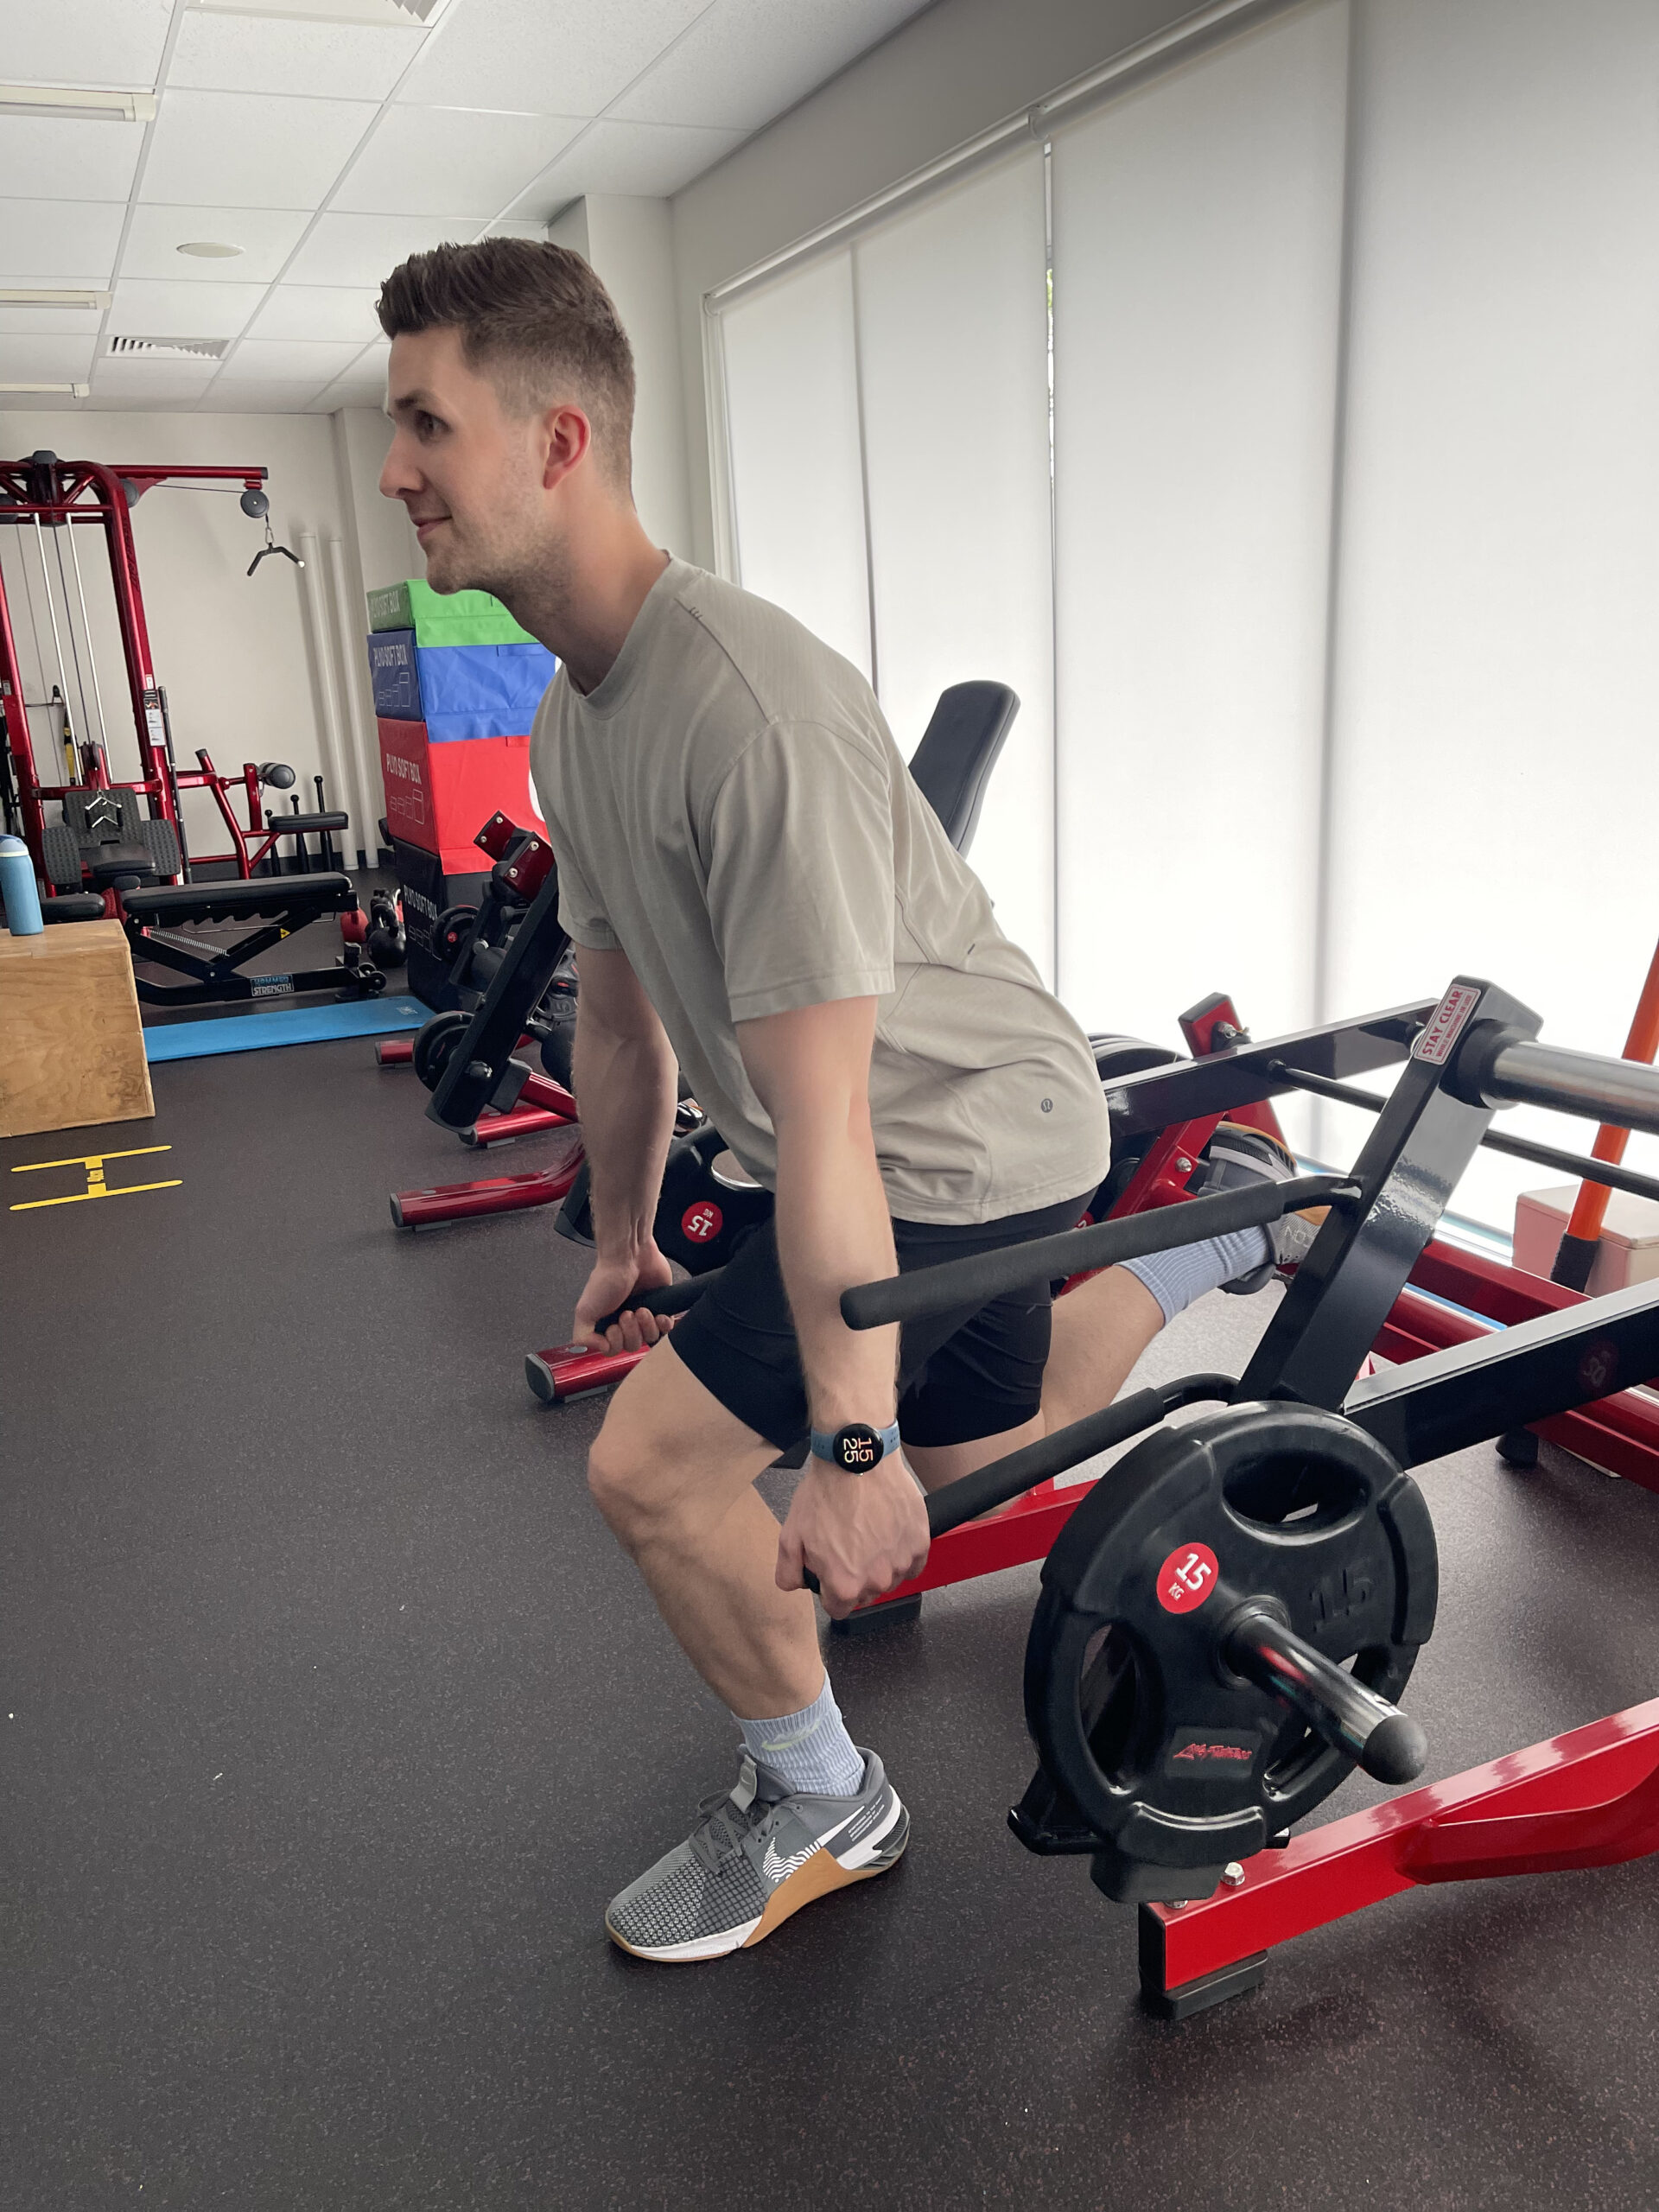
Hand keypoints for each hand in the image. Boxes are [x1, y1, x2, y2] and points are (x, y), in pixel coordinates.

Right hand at [574, 1241, 675, 1353]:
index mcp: (606, 1325)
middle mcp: (625, 1323)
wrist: (629, 1256)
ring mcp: (644, 1317)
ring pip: (650, 1339)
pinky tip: (658, 1314)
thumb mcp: (583, 1311)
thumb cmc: (607, 1278)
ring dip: (646, 1326)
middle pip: (633, 1346)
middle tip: (627, 1314)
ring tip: (641, 1309)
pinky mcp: (661, 1308)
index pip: (614, 1350)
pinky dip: (664, 1325)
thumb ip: (583, 1336)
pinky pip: (667, 1329)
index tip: (612, 1327)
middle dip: (631, 1332)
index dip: (615, 1343)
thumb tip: (601, 1349)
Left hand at [776, 1452, 929, 1619]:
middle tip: (848, 1544)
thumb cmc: (826, 1494)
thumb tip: (797, 1585)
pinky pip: (913, 1563)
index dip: (830, 1589)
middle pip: (865, 1594)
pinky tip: (889, 1532)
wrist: (858, 1459)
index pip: (838, 1609)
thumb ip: (788, 1572)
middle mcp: (877, 1580)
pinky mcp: (919, 1543)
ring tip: (869, 1533)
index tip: (831, 1570)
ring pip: (890, 1579)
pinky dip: (902, 1553)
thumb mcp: (791, 1534)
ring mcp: (901, 1562)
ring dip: (880, 1564)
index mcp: (844, 1584)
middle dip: (855, 1576)